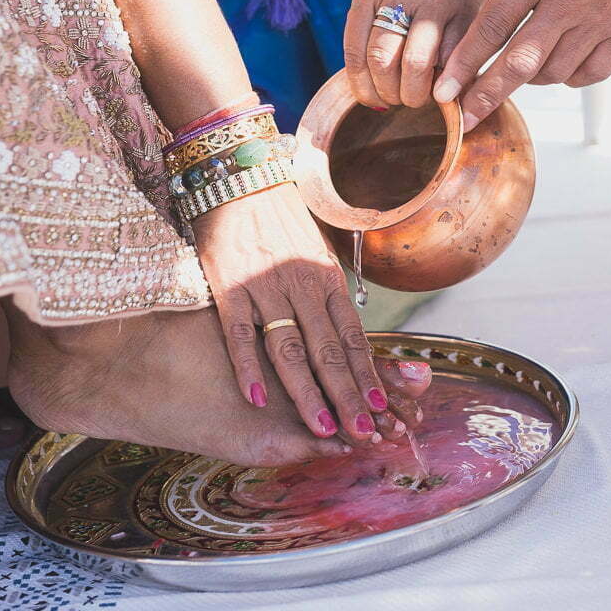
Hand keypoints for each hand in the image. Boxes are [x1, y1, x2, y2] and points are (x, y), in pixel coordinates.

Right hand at [194, 182, 420, 444]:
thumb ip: (327, 292)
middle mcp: (302, 284)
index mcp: (327, 277)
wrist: (240, 176)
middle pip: (328, 350)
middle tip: (362, 435)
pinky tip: (256, 398)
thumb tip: (346, 335)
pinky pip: (240, 333)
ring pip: (290, 348)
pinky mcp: (229, 286)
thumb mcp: (315, 251)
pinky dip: (248, 368)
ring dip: (307, 392)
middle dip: (346, 396)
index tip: (380, 411)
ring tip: (321, 428)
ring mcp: (265, 286)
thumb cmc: (280, 217)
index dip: (366, 376)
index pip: (352, 336)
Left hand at [433, 0, 610, 121]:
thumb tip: (491, 35)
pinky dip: (570, 76)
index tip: (444, 92)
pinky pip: (592, 71)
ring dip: (529, 80)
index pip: (491, 29)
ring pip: (554, 72)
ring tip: (517, 73)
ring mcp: (601, 16)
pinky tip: (558, 67)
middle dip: (486, 94)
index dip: (464, 65)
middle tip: (464, 118)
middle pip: (519, 62)